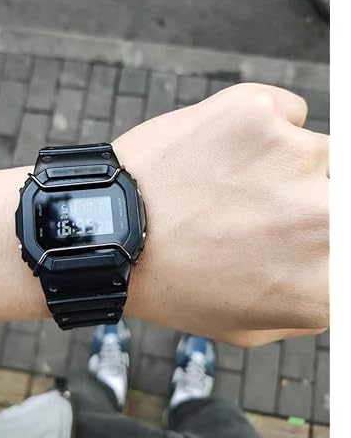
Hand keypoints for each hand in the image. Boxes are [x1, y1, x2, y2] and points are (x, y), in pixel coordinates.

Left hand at [113, 83, 328, 345]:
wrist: (109, 233)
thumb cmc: (173, 285)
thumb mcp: (251, 325)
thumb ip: (310, 297)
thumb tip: (333, 266)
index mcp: (329, 280)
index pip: (347, 246)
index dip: (323, 234)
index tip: (297, 225)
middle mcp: (326, 217)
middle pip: (339, 192)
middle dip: (304, 202)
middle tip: (255, 211)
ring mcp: (294, 157)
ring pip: (313, 153)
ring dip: (278, 167)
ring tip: (222, 184)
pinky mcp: (256, 112)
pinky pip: (284, 113)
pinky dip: (260, 129)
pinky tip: (217, 153)